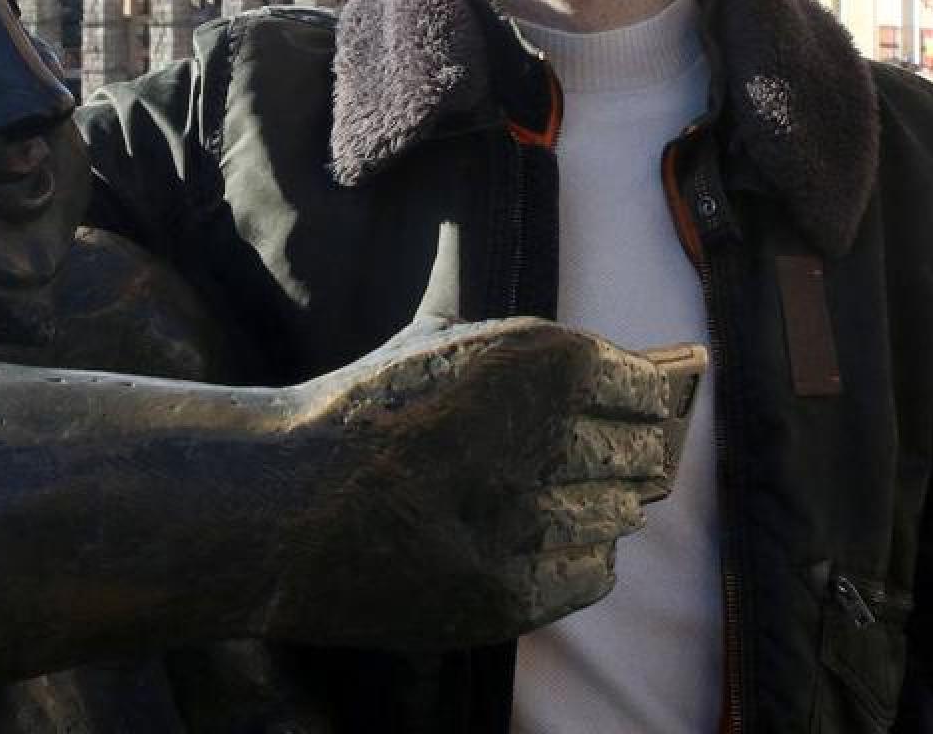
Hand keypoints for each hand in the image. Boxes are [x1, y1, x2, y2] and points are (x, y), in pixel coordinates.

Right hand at [270, 317, 684, 649]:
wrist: (285, 502)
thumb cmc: (360, 412)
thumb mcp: (434, 338)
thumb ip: (511, 339)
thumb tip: (580, 340)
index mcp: (544, 361)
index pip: (647, 388)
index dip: (640, 397)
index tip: (629, 406)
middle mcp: (552, 439)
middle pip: (641, 453)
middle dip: (621, 452)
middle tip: (589, 456)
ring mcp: (536, 523)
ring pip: (620, 516)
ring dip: (599, 507)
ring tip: (550, 500)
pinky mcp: (514, 594)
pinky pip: (593, 574)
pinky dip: (582, 559)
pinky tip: (544, 543)